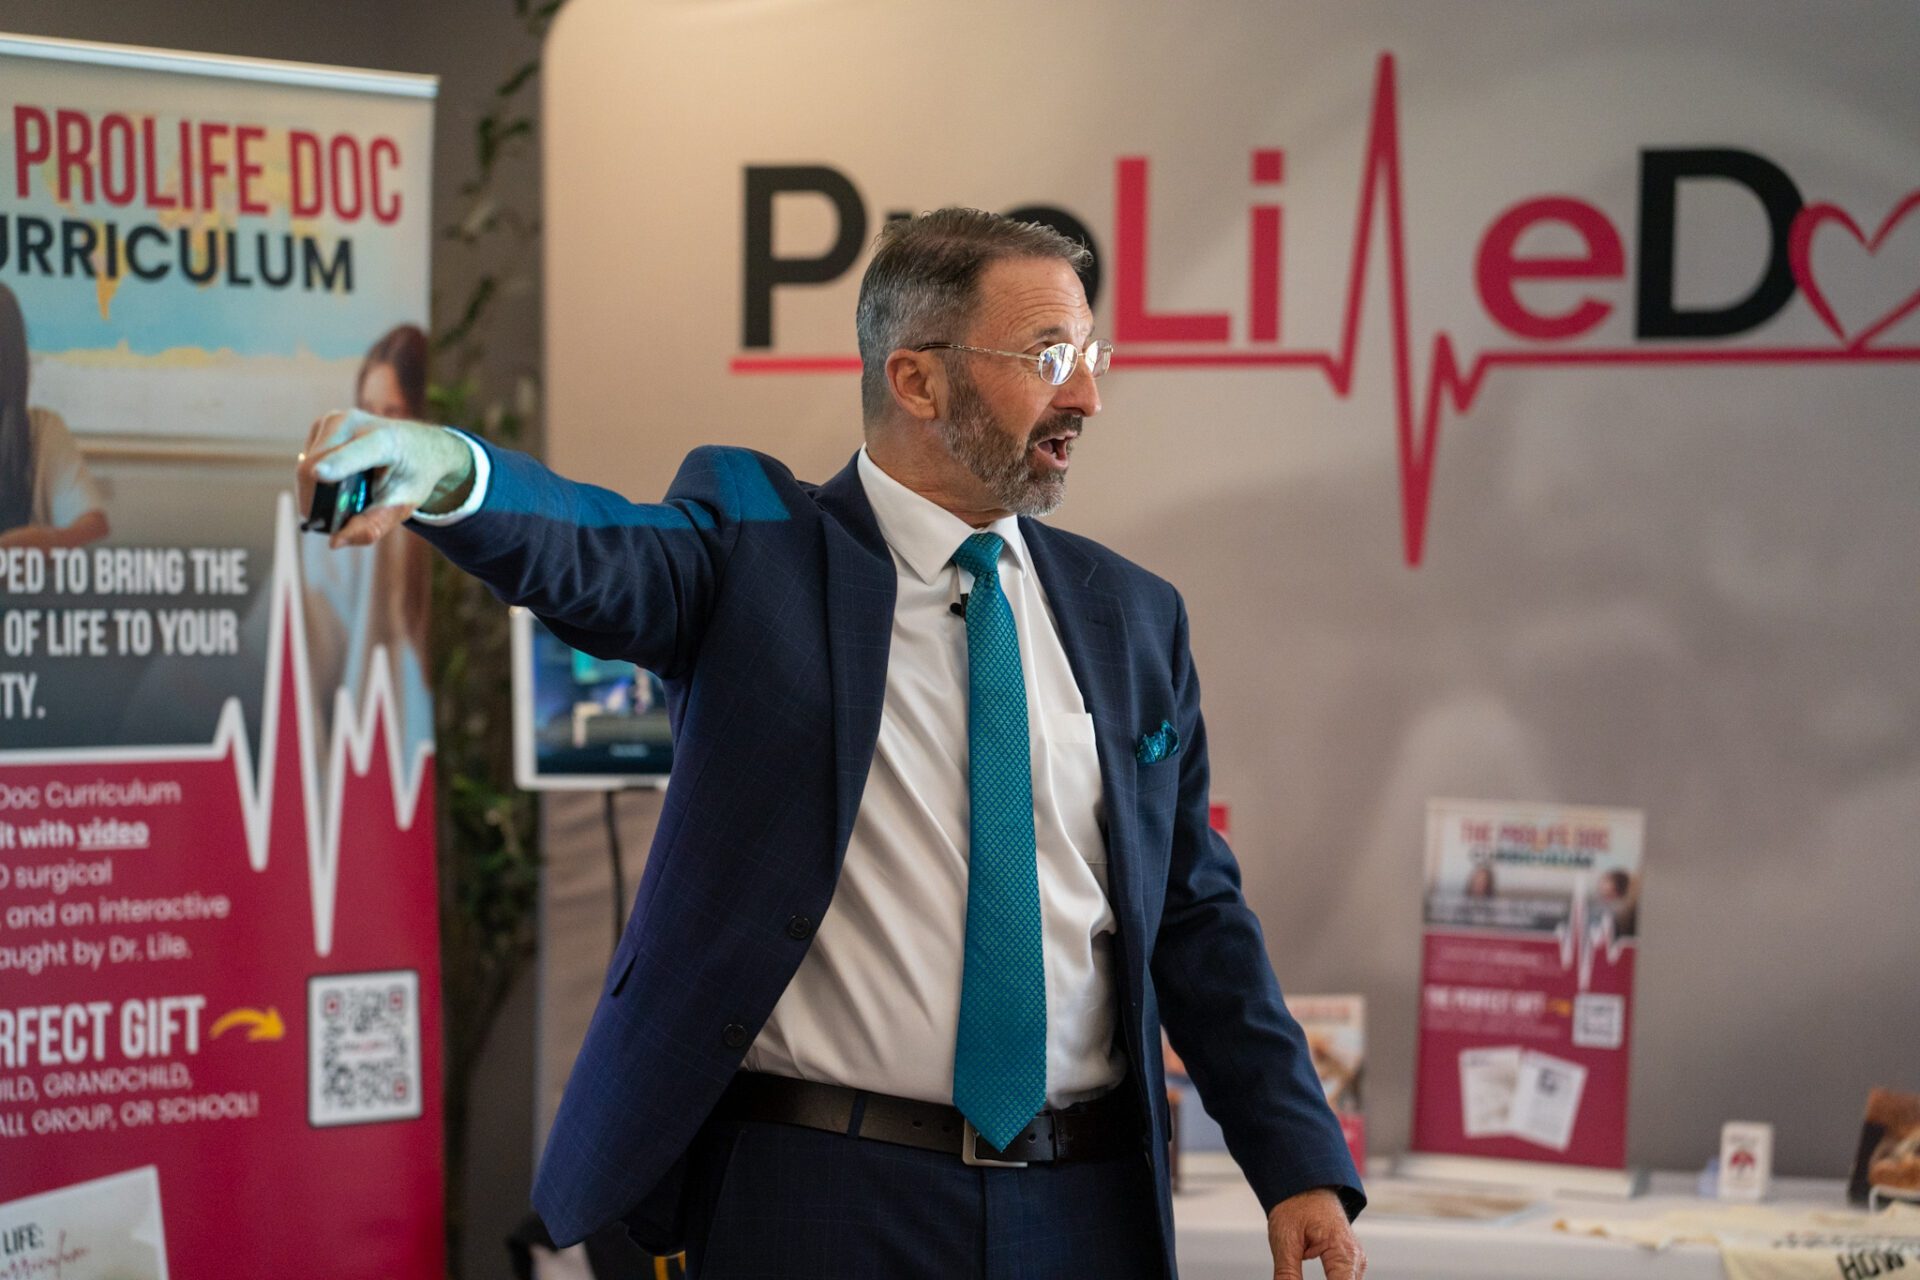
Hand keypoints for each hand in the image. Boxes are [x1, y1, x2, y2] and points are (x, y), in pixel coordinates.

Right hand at [297, 410, 474, 548]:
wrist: (420, 444)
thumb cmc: (413, 475)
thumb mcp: (403, 504)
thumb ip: (373, 525)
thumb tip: (335, 542)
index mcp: (386, 440)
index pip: (356, 454)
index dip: (336, 465)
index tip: (317, 475)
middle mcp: (356, 422)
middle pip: (315, 466)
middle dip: (315, 500)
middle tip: (327, 523)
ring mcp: (335, 419)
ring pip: (305, 466)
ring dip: (315, 491)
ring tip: (346, 497)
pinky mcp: (322, 424)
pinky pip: (306, 460)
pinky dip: (316, 479)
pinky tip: (341, 480)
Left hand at [1267, 1188, 1364, 1279]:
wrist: (1306, 1184)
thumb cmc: (1295, 1205)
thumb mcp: (1284, 1239)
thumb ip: (1287, 1273)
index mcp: (1343, 1251)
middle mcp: (1356, 1259)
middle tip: (1292, 1278)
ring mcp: (1355, 1262)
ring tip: (1300, 1264)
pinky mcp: (1349, 1265)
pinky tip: (1301, 1279)